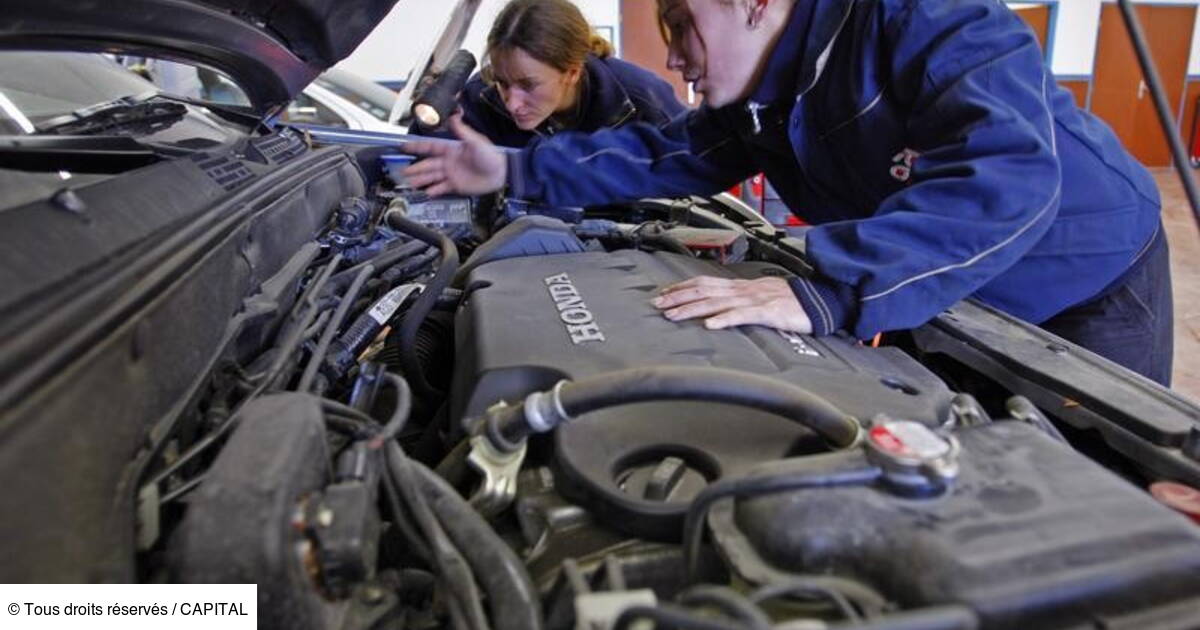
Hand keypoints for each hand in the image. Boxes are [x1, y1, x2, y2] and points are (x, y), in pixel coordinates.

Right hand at [402, 114, 505, 195]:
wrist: (501, 173)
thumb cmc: (491, 156)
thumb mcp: (476, 141)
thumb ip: (463, 130)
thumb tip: (454, 116)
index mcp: (451, 149)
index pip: (430, 147)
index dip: (417, 147)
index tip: (404, 146)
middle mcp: (449, 161)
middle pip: (428, 164)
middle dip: (415, 167)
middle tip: (402, 170)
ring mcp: (452, 174)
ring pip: (432, 177)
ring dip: (421, 179)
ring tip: (409, 183)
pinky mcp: (456, 185)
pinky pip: (442, 188)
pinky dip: (434, 190)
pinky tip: (426, 192)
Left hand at [651, 276, 812, 332]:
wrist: (820, 300)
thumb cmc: (793, 301)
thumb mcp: (761, 297)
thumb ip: (740, 302)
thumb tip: (720, 309)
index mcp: (741, 287)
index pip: (705, 283)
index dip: (682, 287)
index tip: (664, 293)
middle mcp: (743, 290)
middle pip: (704, 291)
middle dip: (678, 297)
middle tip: (657, 304)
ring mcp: (754, 300)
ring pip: (717, 302)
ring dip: (692, 309)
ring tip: (673, 315)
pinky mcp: (768, 312)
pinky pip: (743, 315)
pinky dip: (724, 319)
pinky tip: (710, 325)